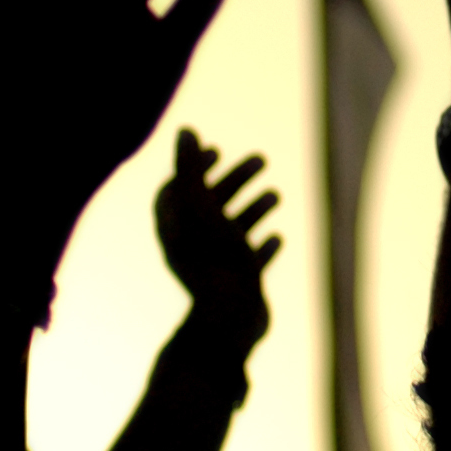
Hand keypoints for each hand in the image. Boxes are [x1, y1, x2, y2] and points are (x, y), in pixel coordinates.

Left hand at [155, 130, 279, 352]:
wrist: (230, 320)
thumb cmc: (213, 259)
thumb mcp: (200, 205)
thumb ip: (191, 167)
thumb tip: (184, 130)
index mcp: (173, 228)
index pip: (176, 189)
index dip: (194, 167)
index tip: (218, 150)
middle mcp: (188, 247)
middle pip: (209, 205)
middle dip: (235, 180)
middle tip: (262, 160)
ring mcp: (212, 269)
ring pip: (231, 231)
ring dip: (253, 208)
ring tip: (278, 194)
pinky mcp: (235, 288)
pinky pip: (247, 262)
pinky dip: (261, 246)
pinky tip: (278, 237)